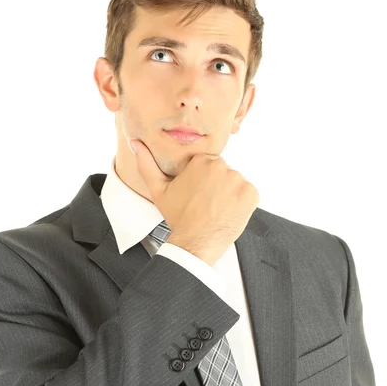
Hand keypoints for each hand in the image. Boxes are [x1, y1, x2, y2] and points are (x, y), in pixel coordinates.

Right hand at [130, 139, 259, 266]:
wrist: (194, 242)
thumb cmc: (177, 217)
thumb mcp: (158, 190)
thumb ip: (146, 164)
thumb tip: (135, 142)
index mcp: (201, 161)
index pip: (208, 165)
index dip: (203, 181)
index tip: (197, 195)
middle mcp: (221, 166)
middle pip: (223, 173)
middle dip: (217, 186)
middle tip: (207, 204)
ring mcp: (238, 180)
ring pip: (236, 183)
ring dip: (230, 194)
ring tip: (217, 210)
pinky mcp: (251, 194)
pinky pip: (249, 194)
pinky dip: (242, 203)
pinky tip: (229, 213)